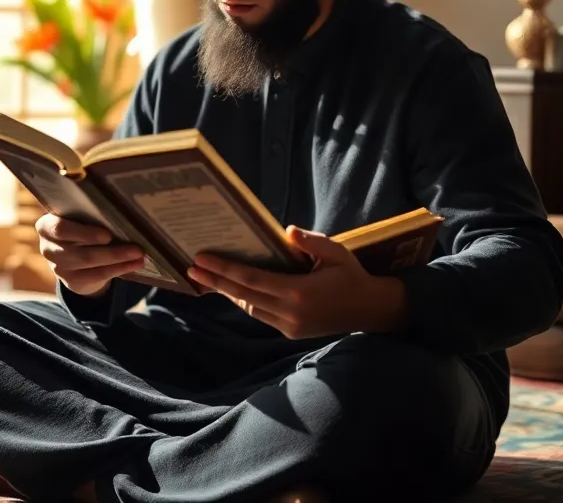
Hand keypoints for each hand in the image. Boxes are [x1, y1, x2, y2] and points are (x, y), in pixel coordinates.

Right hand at [35, 214, 144, 297]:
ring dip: (119, 260)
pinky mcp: (71, 282)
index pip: (59, 229)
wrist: (72, 254)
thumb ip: (91, 213)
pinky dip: (119, 269)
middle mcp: (48, 248)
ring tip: (140, 255)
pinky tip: (134, 264)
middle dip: (112, 251)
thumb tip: (123, 206)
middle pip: (81, 252)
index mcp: (47, 226)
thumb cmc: (81, 225)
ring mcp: (58, 268)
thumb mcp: (79, 217)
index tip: (107, 235)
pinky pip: (98, 275)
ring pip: (91, 264)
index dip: (84, 233)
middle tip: (136, 248)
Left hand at [188, 225, 408, 338]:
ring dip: (228, 293)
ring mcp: (289, 326)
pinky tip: (233, 290)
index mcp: (298, 293)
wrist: (370, 310)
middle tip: (192, 269)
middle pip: (243, 296)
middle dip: (216, 282)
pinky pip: (261, 315)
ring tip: (207, 278)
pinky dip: (245, 301)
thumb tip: (286, 231)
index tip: (203, 261)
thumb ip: (311, 242)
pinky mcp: (291, 332)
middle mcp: (290, 313)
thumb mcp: (337, 252)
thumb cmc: (352, 275)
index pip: (252, 280)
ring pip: (249, 308)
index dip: (225, 270)